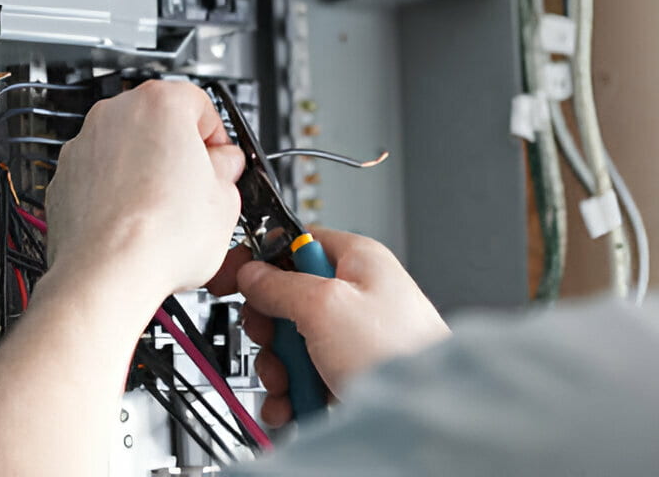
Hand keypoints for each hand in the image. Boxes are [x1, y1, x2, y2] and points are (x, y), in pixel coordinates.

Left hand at [43, 80, 244, 309]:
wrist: (107, 273)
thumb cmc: (160, 236)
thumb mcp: (226, 199)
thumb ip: (227, 169)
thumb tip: (222, 168)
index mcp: (161, 104)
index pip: (201, 105)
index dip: (217, 138)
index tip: (221, 162)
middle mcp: (115, 114)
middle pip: (159, 122)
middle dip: (178, 152)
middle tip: (196, 188)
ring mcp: (84, 145)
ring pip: (126, 149)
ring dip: (145, 172)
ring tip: (164, 213)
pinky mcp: (64, 178)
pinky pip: (99, 176)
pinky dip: (115, 193)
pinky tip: (134, 223)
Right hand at [209, 227, 449, 426]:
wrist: (422, 414)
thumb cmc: (397, 351)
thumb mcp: (325, 305)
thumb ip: (281, 285)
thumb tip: (252, 273)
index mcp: (356, 261)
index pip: (296, 243)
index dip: (263, 260)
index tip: (236, 278)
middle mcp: (355, 295)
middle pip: (287, 300)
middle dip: (271, 330)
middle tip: (275, 343)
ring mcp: (352, 338)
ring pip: (292, 344)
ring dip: (280, 368)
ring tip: (291, 384)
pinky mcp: (348, 374)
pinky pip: (304, 377)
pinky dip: (292, 394)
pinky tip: (293, 406)